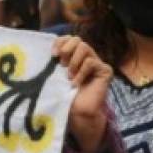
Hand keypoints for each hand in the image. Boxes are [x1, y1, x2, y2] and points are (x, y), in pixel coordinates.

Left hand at [52, 36, 112, 152]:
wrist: (77, 113)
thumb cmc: (64, 96)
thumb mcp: (55, 76)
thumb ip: (55, 61)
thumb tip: (47, 50)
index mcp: (73, 56)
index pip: (68, 39)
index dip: (59, 42)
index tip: (52, 55)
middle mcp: (86, 57)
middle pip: (77, 39)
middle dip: (66, 49)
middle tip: (61, 64)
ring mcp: (97, 62)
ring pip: (84, 47)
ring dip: (73, 62)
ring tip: (69, 76)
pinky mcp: (105, 70)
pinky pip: (91, 62)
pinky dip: (81, 72)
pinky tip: (76, 84)